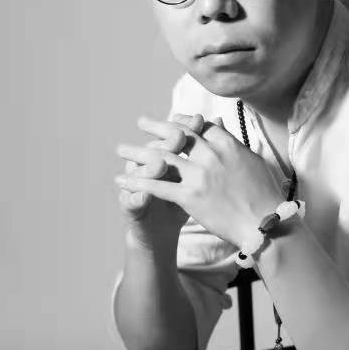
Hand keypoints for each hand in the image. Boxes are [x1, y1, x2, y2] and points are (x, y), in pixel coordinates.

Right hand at [115, 113, 204, 251]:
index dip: (186, 127)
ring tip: (160, 166)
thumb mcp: (196, 174)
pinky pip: (131, 200)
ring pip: (139, 172)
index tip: (200, 120)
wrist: (161, 230)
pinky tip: (143, 197)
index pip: (172, 135)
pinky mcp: (130, 206)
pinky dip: (136, 198)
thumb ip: (203, 149)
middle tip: (179, 138)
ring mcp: (136, 185)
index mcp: (163, 155)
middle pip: (154, 148)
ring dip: (149, 168)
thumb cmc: (184, 198)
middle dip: (167, 143)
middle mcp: (147, 165)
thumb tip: (218, 118)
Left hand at [115, 114, 284, 248]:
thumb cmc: (265, 195)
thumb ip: (232, 141)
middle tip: (141, 122)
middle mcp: (211, 155)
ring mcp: (199, 175)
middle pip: (177, 135)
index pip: (200, 125)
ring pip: (161, 157)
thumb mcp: (252, 160)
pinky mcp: (190, 197)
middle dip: (156, 127)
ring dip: (138, 152)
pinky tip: (122, 179)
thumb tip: (220, 122)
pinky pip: (157, 186)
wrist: (265, 223)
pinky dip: (137, 181)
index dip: (184, 120)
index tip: (172, 119)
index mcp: (227, 145)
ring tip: (121, 149)